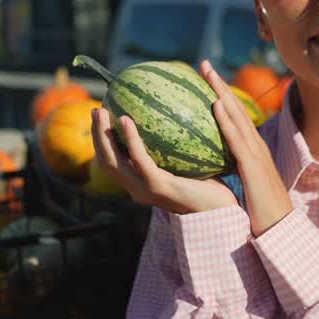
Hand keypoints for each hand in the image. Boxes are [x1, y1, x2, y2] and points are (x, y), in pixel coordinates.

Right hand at [91, 107, 237, 214]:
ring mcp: (145, 189)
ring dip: (104, 136)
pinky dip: (130, 140)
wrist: (223, 210)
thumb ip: (179, 141)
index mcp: (142, 182)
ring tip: (101, 112)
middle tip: (96, 109)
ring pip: (113, 161)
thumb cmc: (211, 185)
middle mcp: (138, 188)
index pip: (114, 162)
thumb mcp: (190, 159)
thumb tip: (177, 108)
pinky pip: (138, 160)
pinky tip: (127, 120)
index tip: (103, 116)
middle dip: (97, 135)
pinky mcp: (157, 186)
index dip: (103, 141)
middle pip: (106, 161)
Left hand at [200, 60, 293, 235]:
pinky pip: (237, 138)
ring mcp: (256, 154)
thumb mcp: (246, 186)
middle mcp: (255, 147)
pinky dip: (226, 120)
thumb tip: (213, 167)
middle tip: (203, 65)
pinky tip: (216, 105)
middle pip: (236, 109)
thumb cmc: (262, 213)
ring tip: (207, 74)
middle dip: (220, 86)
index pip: (234, 118)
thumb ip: (233, 172)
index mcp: (252, 151)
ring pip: (237, 117)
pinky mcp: (253, 165)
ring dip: (222, 93)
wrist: (280, 228)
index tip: (205, 81)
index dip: (221, 97)